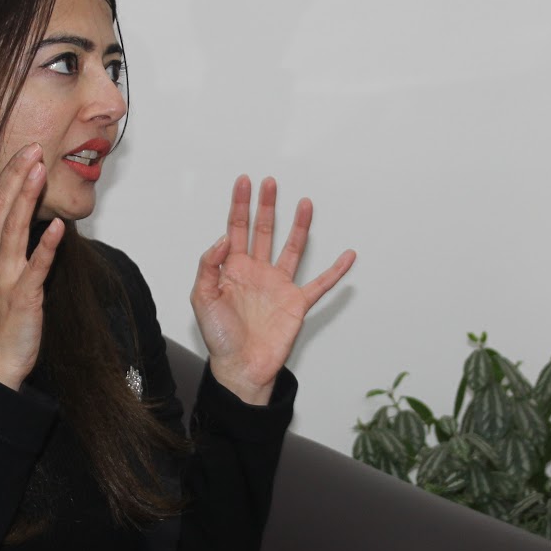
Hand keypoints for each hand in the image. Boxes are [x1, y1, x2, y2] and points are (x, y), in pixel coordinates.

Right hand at [0, 144, 65, 389]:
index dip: (8, 177)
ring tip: (39, 172)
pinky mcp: (22, 297)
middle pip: (0, 209)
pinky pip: (35, 267)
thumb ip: (3, 246)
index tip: (24, 152)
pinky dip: (45, 246)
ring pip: (13, 230)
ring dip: (27, 199)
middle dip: (16, 177)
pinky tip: (55, 226)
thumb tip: (18, 218)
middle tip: (31, 148)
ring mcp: (4, 277)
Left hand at [191, 175, 355, 404]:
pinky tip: (347, 256)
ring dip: (299, 226)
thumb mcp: (202, 299)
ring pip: (292, 248)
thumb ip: (209, 266)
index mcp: (232, 270)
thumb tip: (221, 240)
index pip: (235, 229)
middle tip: (270, 183)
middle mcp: (256, 273)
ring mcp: (278, 286)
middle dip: (266, 206)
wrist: (241, 367)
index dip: (239, 205)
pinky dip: (336, 271)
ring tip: (305, 203)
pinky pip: (320, 283)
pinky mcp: (296, 303)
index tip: (244, 182)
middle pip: (263, 230)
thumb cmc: (220, 338)